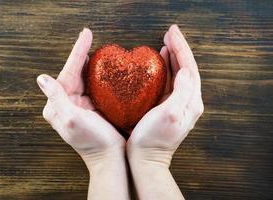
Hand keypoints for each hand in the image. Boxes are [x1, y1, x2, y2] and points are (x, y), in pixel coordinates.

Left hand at [36, 28, 124, 170]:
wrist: (109, 157)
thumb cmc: (92, 141)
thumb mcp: (72, 119)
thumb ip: (57, 98)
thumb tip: (42, 78)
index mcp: (57, 105)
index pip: (67, 72)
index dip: (77, 52)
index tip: (86, 35)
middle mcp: (65, 103)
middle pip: (74, 72)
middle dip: (81, 54)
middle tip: (89, 35)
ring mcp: (78, 104)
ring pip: (83, 77)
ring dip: (89, 62)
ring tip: (95, 46)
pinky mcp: (90, 106)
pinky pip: (92, 85)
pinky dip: (97, 74)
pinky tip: (102, 66)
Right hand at [127, 25, 203, 166]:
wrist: (145, 159)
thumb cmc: (153, 140)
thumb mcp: (170, 114)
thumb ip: (181, 92)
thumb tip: (186, 70)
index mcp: (190, 101)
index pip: (189, 68)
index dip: (181, 48)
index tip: (171, 34)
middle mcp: (188, 101)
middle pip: (186, 68)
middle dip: (179, 49)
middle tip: (169, 33)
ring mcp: (178, 104)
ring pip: (179, 74)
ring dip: (174, 57)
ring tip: (166, 44)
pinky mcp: (168, 106)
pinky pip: (170, 82)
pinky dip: (167, 69)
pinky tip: (161, 62)